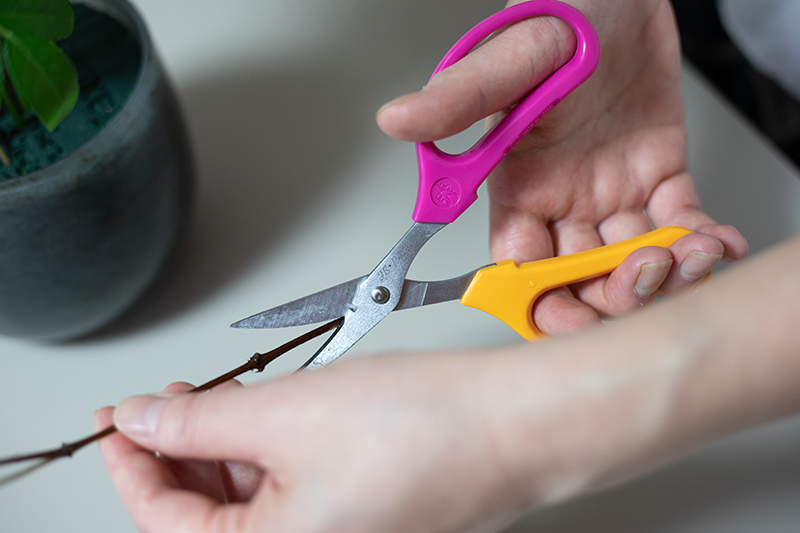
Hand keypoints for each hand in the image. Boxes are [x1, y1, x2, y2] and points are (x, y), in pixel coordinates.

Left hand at [96, 354, 538, 532]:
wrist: (514, 422)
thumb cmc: (422, 426)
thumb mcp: (283, 412)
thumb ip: (197, 421)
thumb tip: (141, 421)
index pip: (167, 524)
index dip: (131, 466)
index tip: (116, 424)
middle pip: (208, 517)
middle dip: (180, 453)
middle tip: (166, 402)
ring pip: (251, 502)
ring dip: (225, 448)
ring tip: (222, 398)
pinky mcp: (362, 517)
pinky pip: (292, 492)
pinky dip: (268, 453)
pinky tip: (267, 415)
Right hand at [376, 0, 747, 334]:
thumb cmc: (564, 16)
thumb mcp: (512, 55)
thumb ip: (459, 96)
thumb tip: (398, 120)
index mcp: (518, 184)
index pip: (519, 265)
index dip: (541, 299)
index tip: (571, 311)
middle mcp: (561, 198)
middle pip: (578, 278)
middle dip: (612, 295)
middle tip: (644, 275)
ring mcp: (610, 192)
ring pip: (631, 261)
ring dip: (667, 273)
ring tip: (692, 253)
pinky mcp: (657, 176)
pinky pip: (677, 223)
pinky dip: (700, 242)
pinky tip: (715, 242)